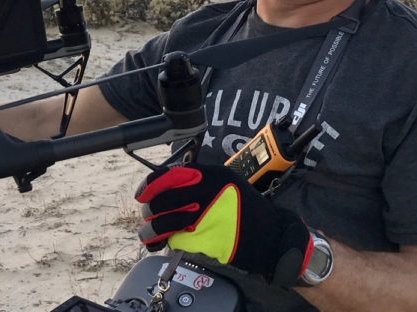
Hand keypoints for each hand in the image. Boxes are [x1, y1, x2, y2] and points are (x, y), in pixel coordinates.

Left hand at [135, 162, 314, 285]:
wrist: (274, 235)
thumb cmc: (248, 210)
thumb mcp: (226, 185)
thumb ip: (198, 183)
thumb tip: (163, 187)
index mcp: (213, 175)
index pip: (172, 174)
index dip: (151, 184)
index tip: (142, 193)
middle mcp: (210, 192)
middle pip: (165, 198)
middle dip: (150, 209)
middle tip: (149, 216)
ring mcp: (209, 216)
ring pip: (167, 220)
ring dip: (153, 228)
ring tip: (151, 234)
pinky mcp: (209, 240)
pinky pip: (178, 240)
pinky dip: (166, 242)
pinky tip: (162, 243)